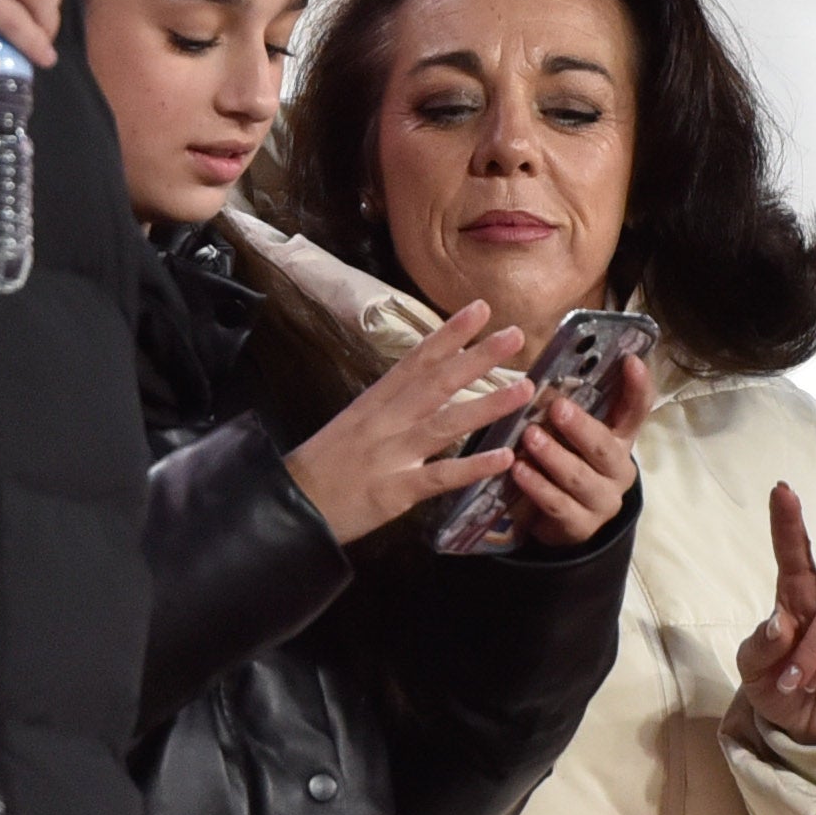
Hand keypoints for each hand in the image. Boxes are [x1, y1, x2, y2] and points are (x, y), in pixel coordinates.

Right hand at [284, 303, 523, 544]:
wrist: (291, 505)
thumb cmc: (325, 465)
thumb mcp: (355, 423)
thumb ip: (390, 406)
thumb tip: (425, 388)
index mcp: (376, 402)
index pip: (418, 360)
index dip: (449, 333)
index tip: (480, 309)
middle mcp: (386, 421)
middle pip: (437, 382)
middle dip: (477, 357)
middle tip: (514, 335)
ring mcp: (392, 455)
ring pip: (446, 424)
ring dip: (487, 405)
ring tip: (523, 390)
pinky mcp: (395, 491)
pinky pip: (439, 476)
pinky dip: (472, 467)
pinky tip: (502, 458)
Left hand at [495, 349, 650, 548]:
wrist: (564, 521)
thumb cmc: (567, 461)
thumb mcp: (572, 434)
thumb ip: (568, 408)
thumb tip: (545, 376)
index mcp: (621, 439)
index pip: (638, 409)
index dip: (638, 386)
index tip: (630, 360)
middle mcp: (618, 469)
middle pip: (605, 446)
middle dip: (581, 427)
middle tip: (557, 407)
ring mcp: (603, 500)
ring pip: (579, 477)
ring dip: (553, 456)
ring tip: (529, 437)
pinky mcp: (581, 525)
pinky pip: (558, 504)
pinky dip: (537, 486)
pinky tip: (518, 471)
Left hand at [724, 477, 815, 754]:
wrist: (807, 732)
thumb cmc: (780, 689)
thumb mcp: (752, 671)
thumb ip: (760, 647)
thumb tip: (779, 622)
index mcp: (796, 594)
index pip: (793, 552)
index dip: (787, 522)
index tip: (781, 489)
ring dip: (810, 651)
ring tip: (794, 680)